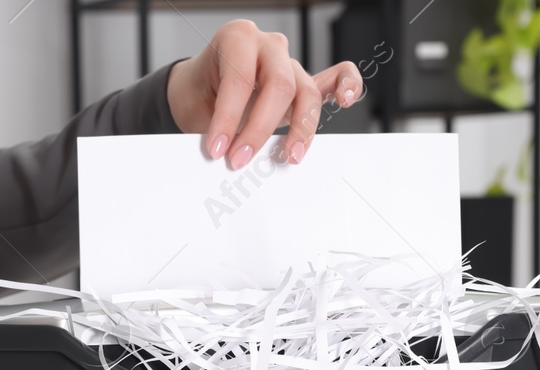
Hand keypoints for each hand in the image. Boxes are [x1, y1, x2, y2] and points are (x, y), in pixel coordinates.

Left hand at [165, 20, 363, 167]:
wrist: (199, 89)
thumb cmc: (198, 94)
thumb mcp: (192, 107)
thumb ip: (208, 128)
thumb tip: (220, 158)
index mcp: (236, 39)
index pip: (240, 79)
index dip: (227, 118)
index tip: (217, 149)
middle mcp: (267, 46)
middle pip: (279, 84)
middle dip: (259, 128)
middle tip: (240, 159)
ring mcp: (288, 62)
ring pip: (305, 91)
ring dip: (300, 128)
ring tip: (288, 156)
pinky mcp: (303, 82)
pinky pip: (334, 77)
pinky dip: (347, 85)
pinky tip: (347, 100)